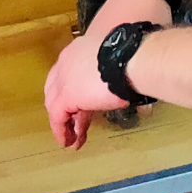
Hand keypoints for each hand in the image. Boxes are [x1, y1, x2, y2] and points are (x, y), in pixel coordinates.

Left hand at [43, 0, 173, 148]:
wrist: (132, 58)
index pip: (71, 74)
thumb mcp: (122, 63)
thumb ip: (115, 73)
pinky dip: (61, 131)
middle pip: (58, 89)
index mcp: (80, 50)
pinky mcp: (67, 95)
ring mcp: (64, 78)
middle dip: (66, 109)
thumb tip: (127, 86)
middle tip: (74, 124)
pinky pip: (58, 117)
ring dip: (64, 124)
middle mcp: (67, 62)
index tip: (81, 105)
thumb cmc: (135, 56)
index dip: (75, 91)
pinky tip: (68, 142)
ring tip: (71, 140)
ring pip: (56, 104)